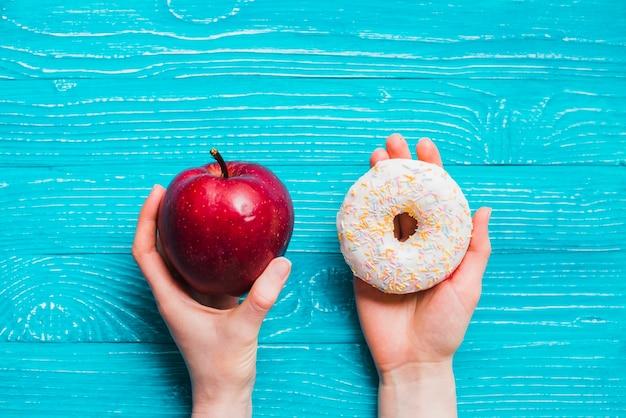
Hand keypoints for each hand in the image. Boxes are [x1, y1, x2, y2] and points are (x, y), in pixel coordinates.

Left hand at [132, 185, 291, 417]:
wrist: (224, 390)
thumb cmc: (223, 367)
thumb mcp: (243, 328)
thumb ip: (262, 296)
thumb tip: (282, 262)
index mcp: (170, 298)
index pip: (146, 252)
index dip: (147, 220)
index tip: (157, 192)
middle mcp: (175, 293)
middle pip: (157, 247)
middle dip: (160, 216)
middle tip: (176, 187)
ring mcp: (190, 296)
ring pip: (178, 255)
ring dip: (181, 229)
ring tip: (195, 202)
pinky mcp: (207, 299)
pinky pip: (201, 265)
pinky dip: (206, 246)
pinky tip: (225, 234)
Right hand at [354, 134, 491, 417]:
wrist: (412, 359)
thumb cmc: (446, 326)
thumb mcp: (468, 287)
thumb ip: (476, 250)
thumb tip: (484, 209)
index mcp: (437, 245)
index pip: (434, 201)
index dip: (430, 172)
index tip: (424, 146)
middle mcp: (411, 244)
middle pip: (404, 198)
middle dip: (398, 168)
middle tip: (392, 142)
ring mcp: (386, 253)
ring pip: (381, 210)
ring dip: (376, 183)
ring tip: (374, 157)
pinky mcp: (363, 266)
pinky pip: (358, 236)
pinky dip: (356, 214)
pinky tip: (355, 193)